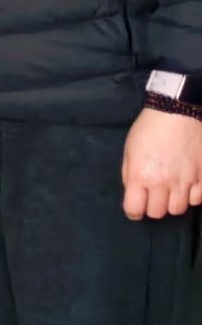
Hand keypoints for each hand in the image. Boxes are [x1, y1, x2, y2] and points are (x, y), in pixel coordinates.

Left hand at [124, 107, 201, 221]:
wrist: (179, 112)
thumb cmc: (150, 129)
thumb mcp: (130, 151)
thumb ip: (130, 176)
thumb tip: (134, 194)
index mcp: (141, 176)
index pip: (135, 209)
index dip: (134, 211)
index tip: (136, 208)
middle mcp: (163, 182)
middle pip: (158, 212)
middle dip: (153, 207)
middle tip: (154, 197)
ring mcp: (186, 180)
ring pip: (179, 209)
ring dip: (173, 203)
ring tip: (171, 191)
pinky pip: (198, 199)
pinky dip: (192, 196)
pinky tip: (188, 186)